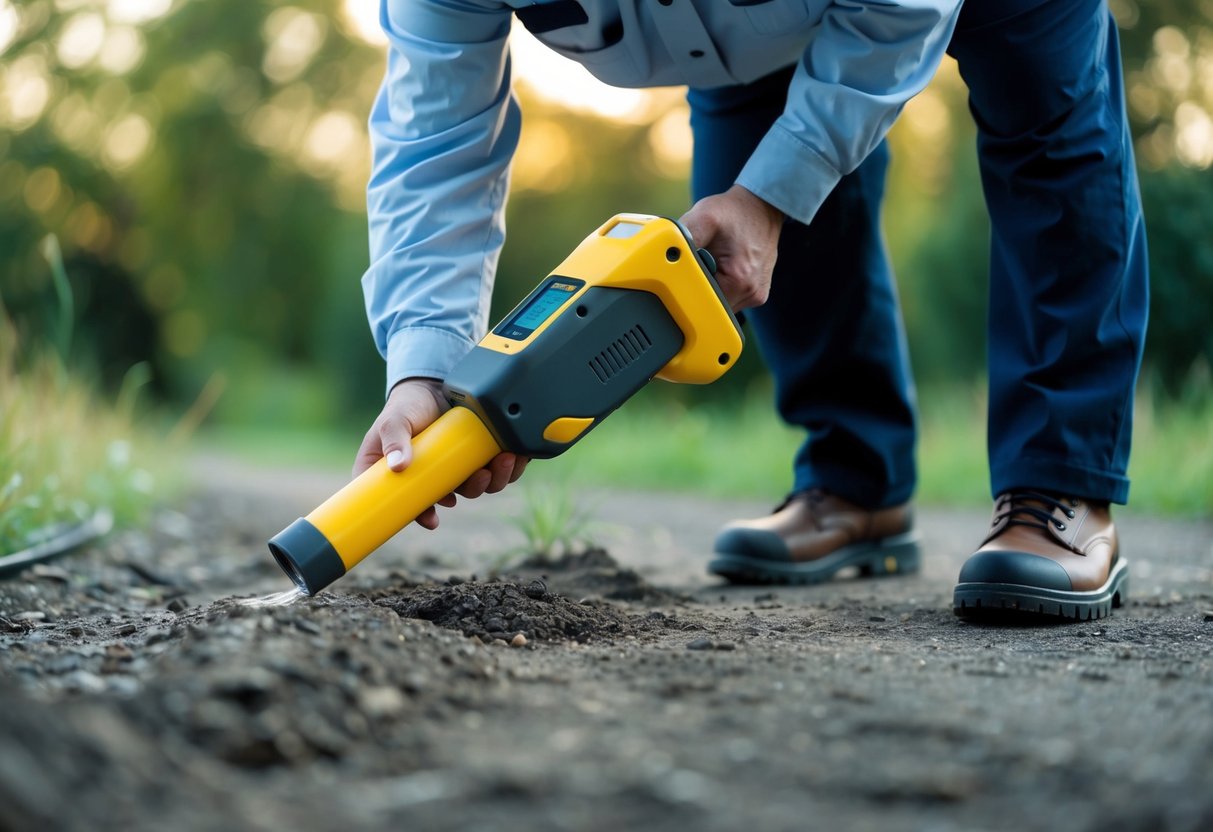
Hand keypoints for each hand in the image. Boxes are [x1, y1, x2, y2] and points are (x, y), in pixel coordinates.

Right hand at [352, 378, 528, 529]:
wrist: (431, 385)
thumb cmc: (406, 406)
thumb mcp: (394, 420)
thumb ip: (394, 440)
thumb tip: (399, 467)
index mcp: (406, 478)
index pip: (410, 505)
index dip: (421, 515)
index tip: (432, 519)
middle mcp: (434, 477)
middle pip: (455, 496)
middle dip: (473, 489)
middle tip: (481, 475)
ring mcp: (459, 467)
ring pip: (480, 484)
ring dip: (495, 479)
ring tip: (504, 460)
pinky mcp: (479, 454)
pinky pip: (498, 469)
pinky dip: (510, 466)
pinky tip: (516, 455)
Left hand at [679, 184, 783, 310]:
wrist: (760, 207)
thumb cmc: (734, 212)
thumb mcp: (704, 217)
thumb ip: (683, 239)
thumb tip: (665, 257)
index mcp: (739, 281)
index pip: (701, 303)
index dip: (688, 287)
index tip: (688, 268)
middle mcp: (751, 293)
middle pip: (710, 304)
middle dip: (699, 285)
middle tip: (702, 259)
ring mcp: (755, 295)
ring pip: (720, 301)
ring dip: (710, 284)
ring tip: (714, 259)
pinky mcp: (755, 292)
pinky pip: (730, 296)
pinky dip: (721, 283)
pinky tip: (722, 264)